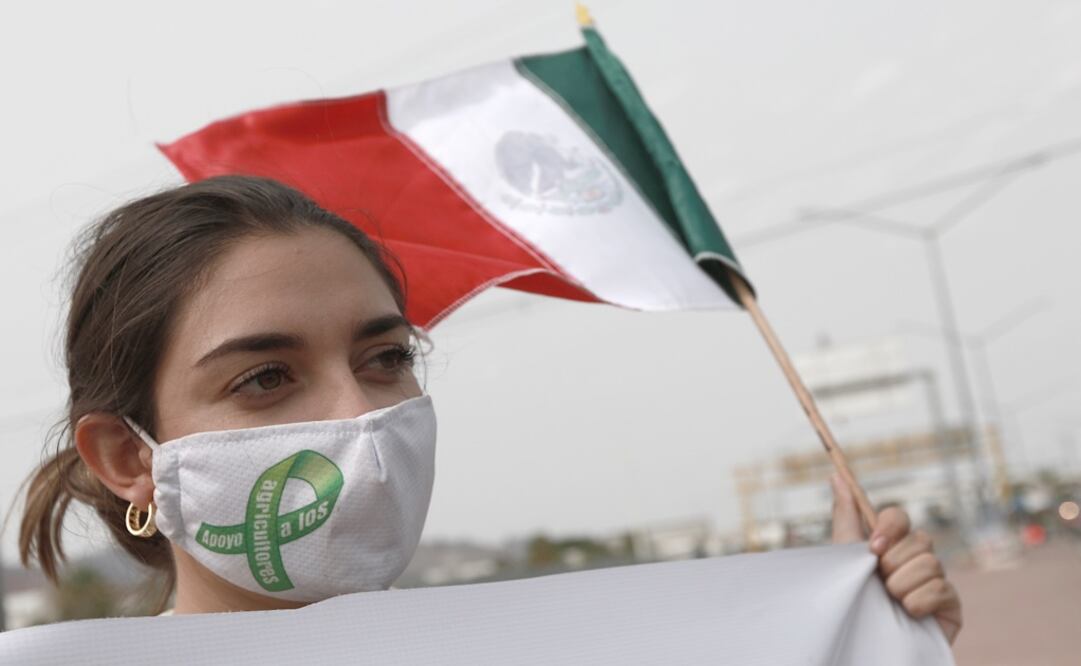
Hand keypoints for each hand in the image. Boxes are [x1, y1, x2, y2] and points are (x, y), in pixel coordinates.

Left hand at [830, 474, 962, 643]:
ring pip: (930, 563)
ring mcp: (936, 579)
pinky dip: (919, 603)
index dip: (889, 526)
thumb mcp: (846, 556)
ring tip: (891, 602)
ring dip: (902, 586)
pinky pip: (942, 589)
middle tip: (880, 583)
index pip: (898, 516)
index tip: (873, 547)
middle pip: (919, 538)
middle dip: (893, 563)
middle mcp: (916, 557)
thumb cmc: (854, 601)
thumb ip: (846, 516)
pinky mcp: (951, 604)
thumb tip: (835, 475)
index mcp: (891, 543)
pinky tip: (909, 614)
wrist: (865, 645)